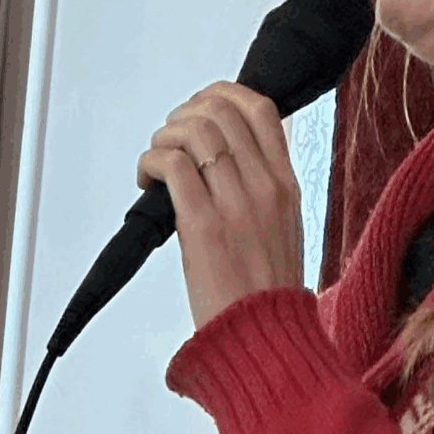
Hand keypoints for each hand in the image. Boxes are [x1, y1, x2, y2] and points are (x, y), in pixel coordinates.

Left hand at [135, 81, 304, 332]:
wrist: (265, 339)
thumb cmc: (266, 294)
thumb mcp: (282, 229)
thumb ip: (260, 191)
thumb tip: (222, 162)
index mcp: (287, 184)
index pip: (261, 109)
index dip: (222, 94)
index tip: (199, 109)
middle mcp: (265, 186)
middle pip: (222, 110)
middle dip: (184, 114)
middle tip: (169, 138)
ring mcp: (236, 203)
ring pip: (194, 130)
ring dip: (163, 137)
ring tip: (156, 163)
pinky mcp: (203, 224)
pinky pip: (172, 164)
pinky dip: (150, 161)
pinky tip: (146, 180)